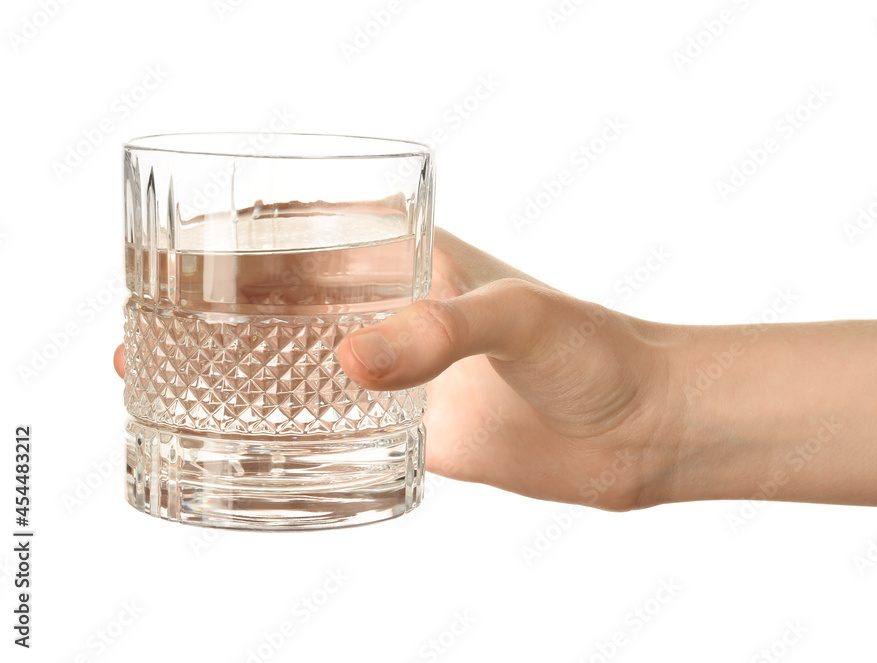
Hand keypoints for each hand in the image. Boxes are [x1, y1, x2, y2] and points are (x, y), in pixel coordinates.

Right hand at [113, 229, 677, 510]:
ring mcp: (403, 374)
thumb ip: (438, 333)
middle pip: (288, 302)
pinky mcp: (415, 431)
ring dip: (240, 374)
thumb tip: (346, 363)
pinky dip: (287, 434)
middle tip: (146, 330)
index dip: (241, 240)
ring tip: (164, 386)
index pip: (312, 235)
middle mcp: (398, 313)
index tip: (174, 255)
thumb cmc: (595, 351)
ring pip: (301, 366)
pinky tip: (243, 447)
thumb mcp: (517, 321)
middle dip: (219, 312)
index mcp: (414, 262)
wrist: (640, 427)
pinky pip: (336, 430)